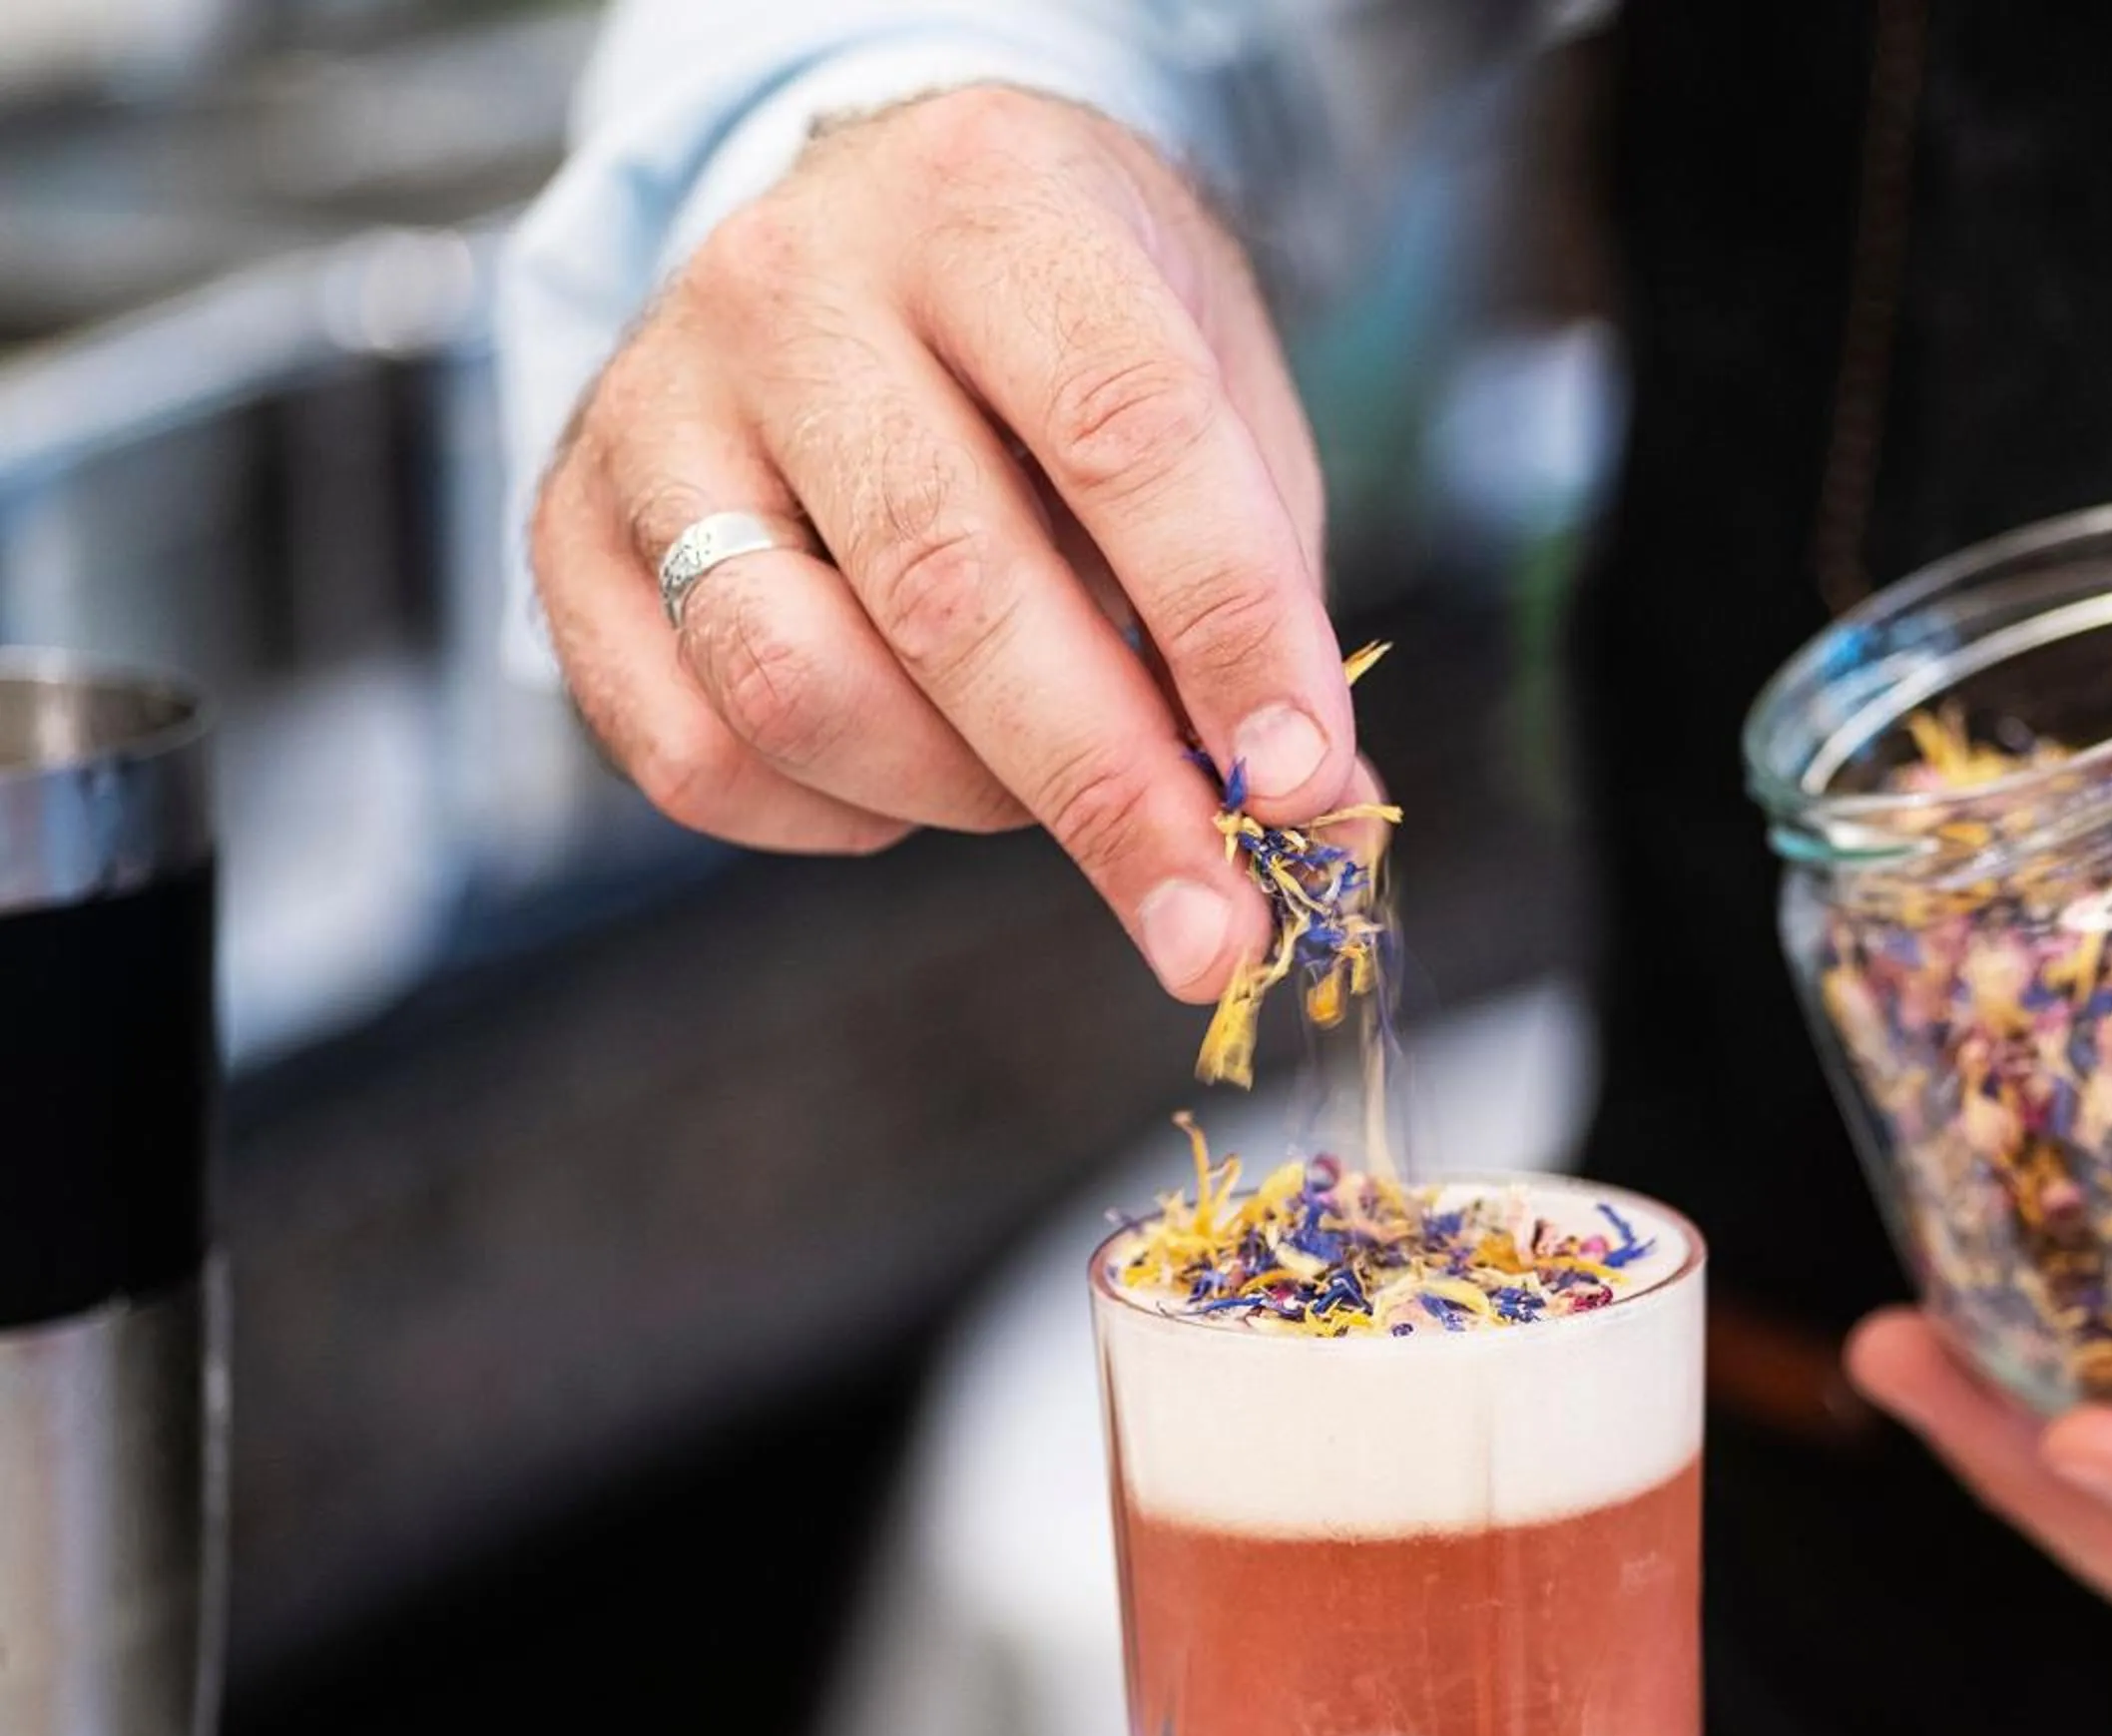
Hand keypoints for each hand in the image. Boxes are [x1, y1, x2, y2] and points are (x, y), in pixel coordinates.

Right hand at [529, 85, 1360, 997]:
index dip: (1225, 626)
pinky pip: (691, 752)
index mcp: (989, 199)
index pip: (1122, 430)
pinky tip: (907, 774)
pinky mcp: (569, 527)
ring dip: (959, 795)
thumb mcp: (1212, 390)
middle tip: (1212, 925)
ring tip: (1047, 782)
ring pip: (794, 683)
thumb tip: (1306, 808)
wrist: (878, 227)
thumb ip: (1260, 588)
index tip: (1302, 783)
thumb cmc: (1073, 335)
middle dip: (1105, 789)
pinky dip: (828, 818)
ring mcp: (655, 403)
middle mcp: (791, 282)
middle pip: (948, 587)